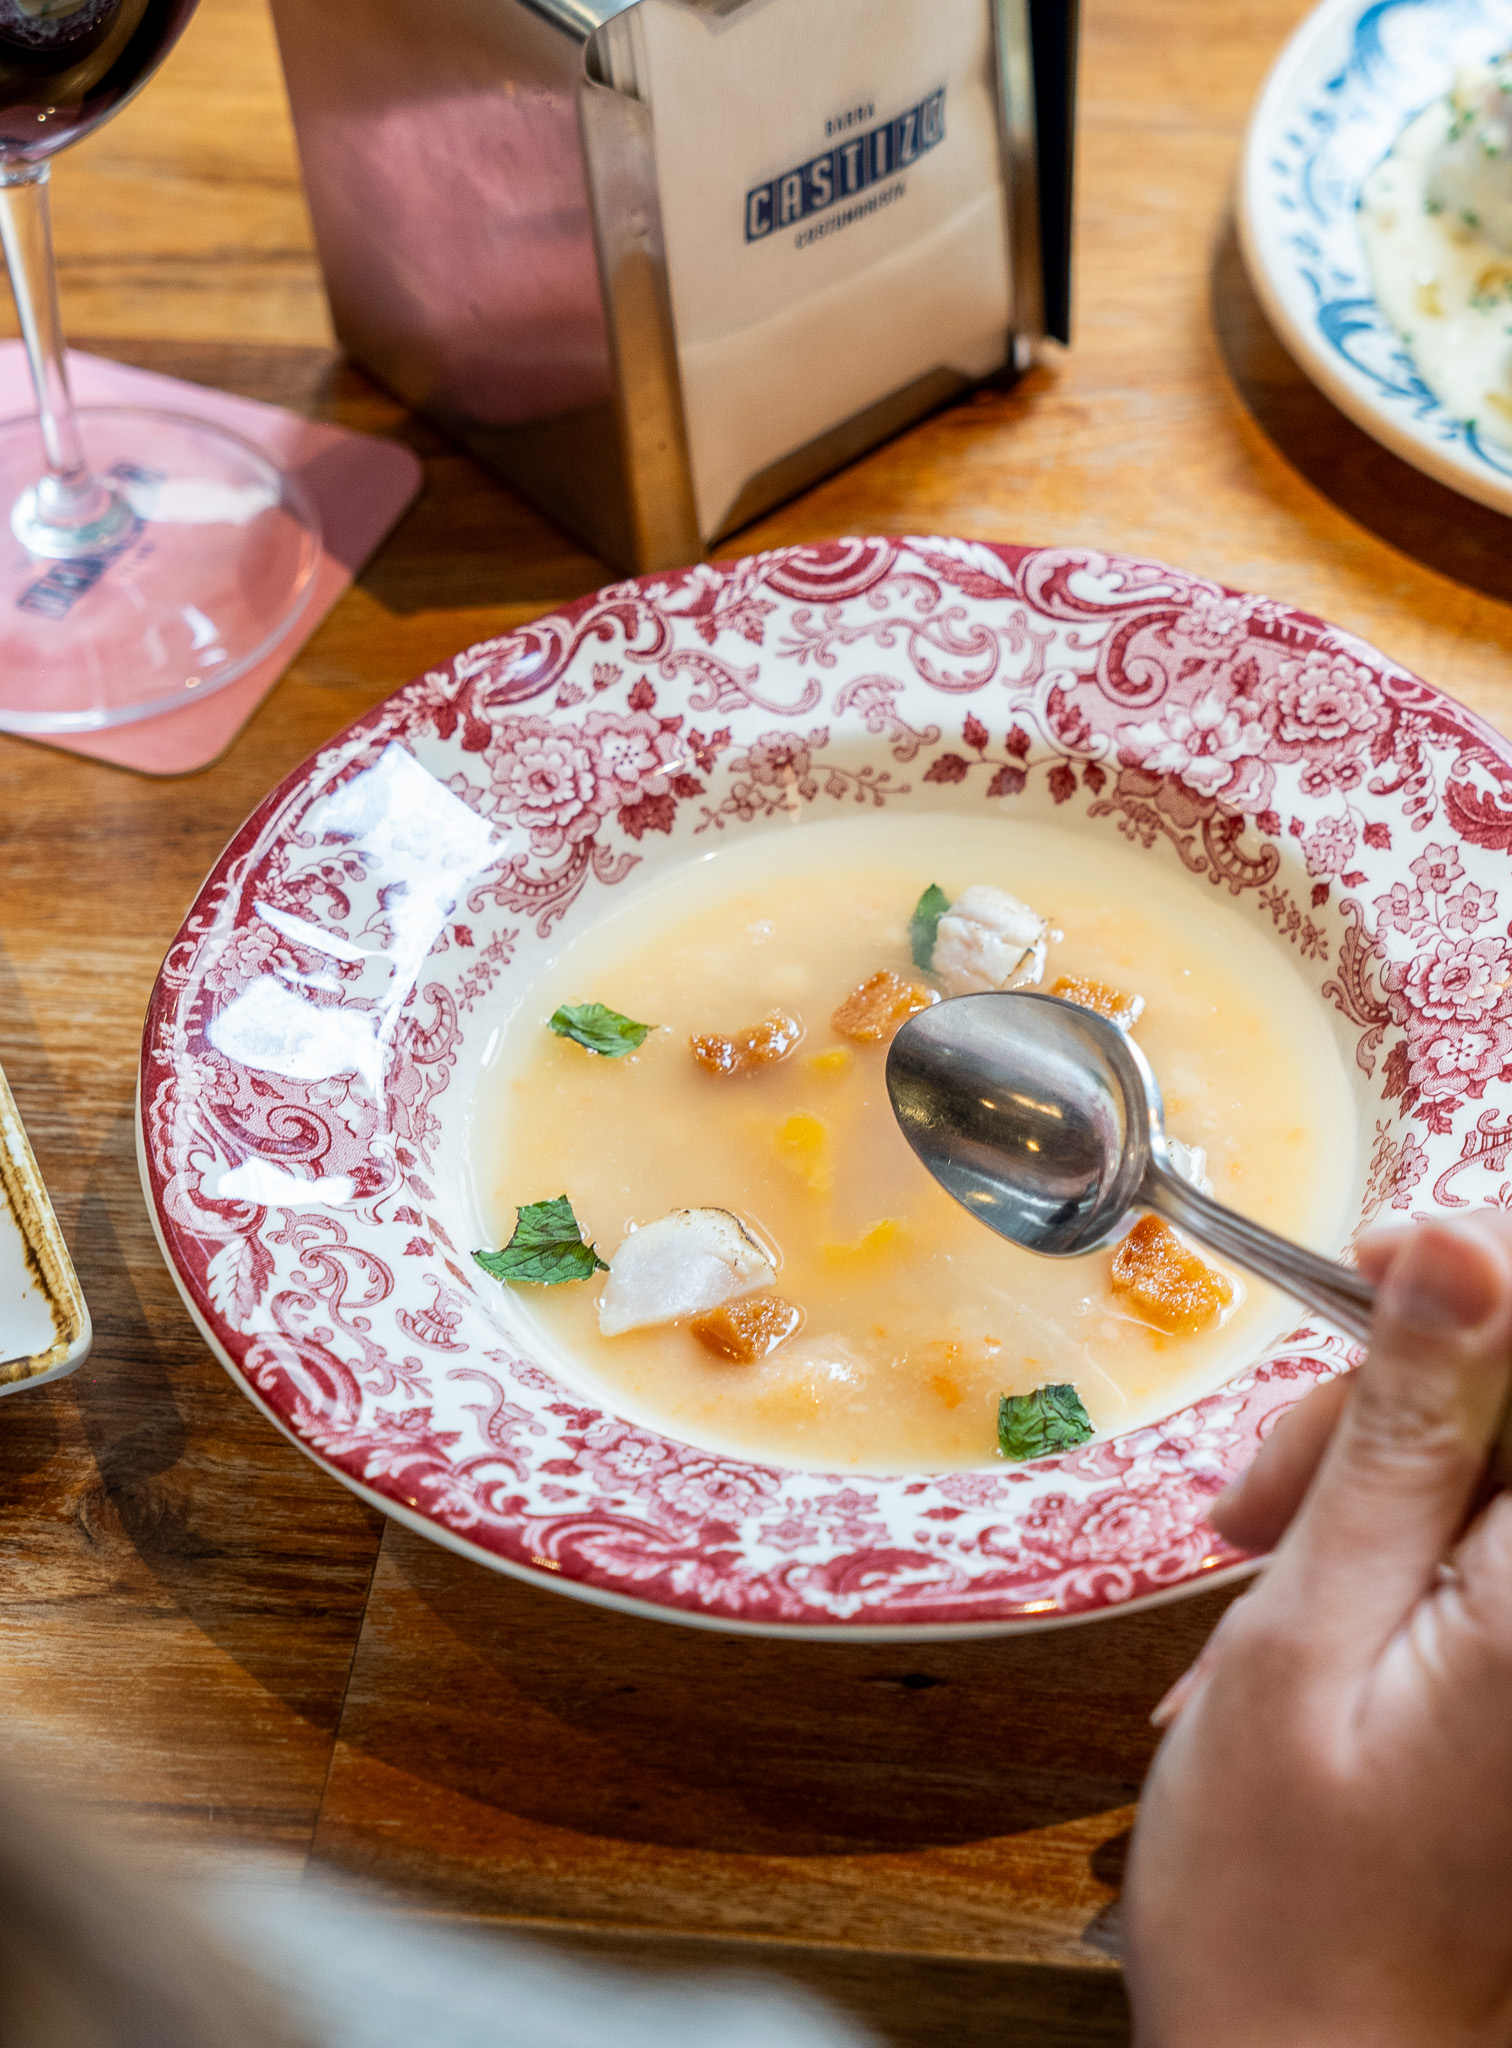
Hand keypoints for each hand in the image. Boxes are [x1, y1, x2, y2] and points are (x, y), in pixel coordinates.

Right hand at [1123, 1216, 1511, 2047]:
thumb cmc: (1289, 1896)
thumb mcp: (1306, 1629)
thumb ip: (1396, 1438)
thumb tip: (1454, 1247)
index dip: (1484, 1270)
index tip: (1371, 1268)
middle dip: (1399, 1393)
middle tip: (1261, 1497)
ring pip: (1499, 1458)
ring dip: (1379, 1469)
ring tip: (1259, 1564)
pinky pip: (1489, 1536)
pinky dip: (1401, 1535)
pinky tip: (1313, 1600)